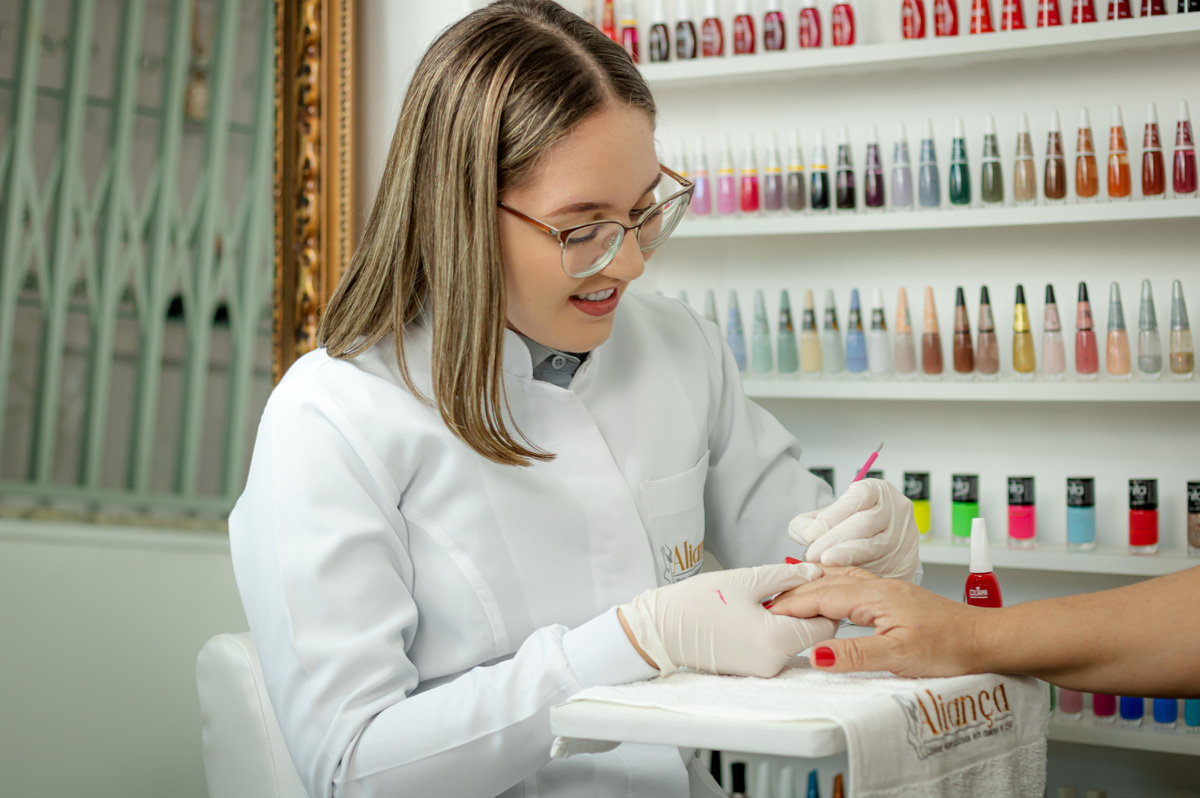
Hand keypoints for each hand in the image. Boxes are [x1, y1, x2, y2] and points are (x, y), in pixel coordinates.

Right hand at [617, 563, 837, 677]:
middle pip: (811, 634)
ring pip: (793, 640)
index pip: (826, 624)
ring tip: (762, 598)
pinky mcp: (751, 671)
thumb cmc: (696, 603)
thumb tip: (815, 573)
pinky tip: (753, 613)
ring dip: (787, 618)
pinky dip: (772, 630)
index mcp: (777, 640)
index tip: (809, 582)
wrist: (660, 630)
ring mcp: (762, 670)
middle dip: (804, 608)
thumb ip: (787, 576)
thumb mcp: (746, 580)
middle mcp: (774, 663)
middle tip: (783, 584)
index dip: (823, 600)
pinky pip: (775, 648)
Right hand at [766, 567, 986, 677]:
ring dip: (812, 584)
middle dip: (794, 592)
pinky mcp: (895, 598)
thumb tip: (816, 655)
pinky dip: (832, 583)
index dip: (792, 605)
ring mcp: (887, 590)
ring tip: (789, 590)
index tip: (767, 612)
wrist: (985, 639)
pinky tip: (831, 588)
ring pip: (839, 578)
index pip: (821, 597)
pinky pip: (853, 582)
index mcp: (874, 597)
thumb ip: (855, 654)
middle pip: (826, 583)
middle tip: (768, 603)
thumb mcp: (898, 656)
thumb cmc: (950, 646)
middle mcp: (878, 587)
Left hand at [787, 478, 918, 581]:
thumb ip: (811, 521)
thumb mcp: (831, 516)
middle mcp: (895, 510)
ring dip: (845, 556)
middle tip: (813, 554)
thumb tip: (803, 533)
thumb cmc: (853, 527)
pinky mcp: (906, 561)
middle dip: (833, 539)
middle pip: (863, 523)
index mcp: (878, 491)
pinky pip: (882, 566)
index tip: (811, 533)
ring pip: (873, 546)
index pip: (857, 497)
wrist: (882, 545)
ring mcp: (904, 536)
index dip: (832, 515)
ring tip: (825, 562)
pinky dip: (859, 571)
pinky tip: (843, 576)